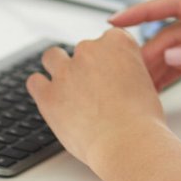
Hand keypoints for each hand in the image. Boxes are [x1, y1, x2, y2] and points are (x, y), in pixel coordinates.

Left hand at [25, 28, 163, 168]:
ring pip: (53, 57)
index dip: (109, 58)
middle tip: (94, 89)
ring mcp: (66, 70)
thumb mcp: (145, 82)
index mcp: (117, 42)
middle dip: (86, 66)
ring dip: (59, 68)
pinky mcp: (48, 94)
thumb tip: (116, 79)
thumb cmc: (141, 119)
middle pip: (82, 49)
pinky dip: (41, 88)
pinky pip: (35, 82)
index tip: (111, 73)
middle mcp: (90, 50)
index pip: (109, 39)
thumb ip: (127, 71)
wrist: (127, 141)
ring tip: (67, 88)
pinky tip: (51, 98)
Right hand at [110, 0, 180, 92]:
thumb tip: (173, 54)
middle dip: (148, 51)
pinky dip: (172, 74)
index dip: (142, 11)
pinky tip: (157, 87)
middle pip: (170, 33)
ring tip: (137, 84)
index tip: (116, 20)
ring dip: (157, 66)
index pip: (173, 5)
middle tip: (127, 73)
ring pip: (175, 50)